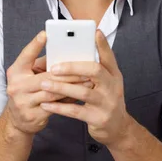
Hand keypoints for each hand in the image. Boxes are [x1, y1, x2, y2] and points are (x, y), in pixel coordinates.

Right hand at [5, 31, 92, 134]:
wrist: (17, 121)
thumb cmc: (27, 92)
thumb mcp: (27, 77)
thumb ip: (42, 66)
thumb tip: (63, 54)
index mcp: (15, 72)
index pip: (25, 55)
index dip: (35, 44)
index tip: (46, 34)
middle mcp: (16, 86)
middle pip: (45, 76)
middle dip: (67, 72)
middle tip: (84, 66)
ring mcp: (24, 102)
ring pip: (53, 92)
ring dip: (72, 86)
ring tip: (88, 80)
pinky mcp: (33, 115)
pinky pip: (55, 106)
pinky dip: (68, 100)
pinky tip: (80, 95)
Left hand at [39, 30, 132, 146]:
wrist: (118, 128)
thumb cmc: (106, 100)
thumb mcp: (106, 83)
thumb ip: (94, 69)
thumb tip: (72, 53)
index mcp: (113, 75)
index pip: (109, 57)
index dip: (102, 45)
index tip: (94, 32)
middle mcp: (113, 87)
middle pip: (94, 71)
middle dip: (73, 67)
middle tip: (54, 67)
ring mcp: (107, 103)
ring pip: (82, 92)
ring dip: (61, 88)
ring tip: (44, 84)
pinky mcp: (98, 118)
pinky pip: (76, 111)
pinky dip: (59, 107)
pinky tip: (46, 105)